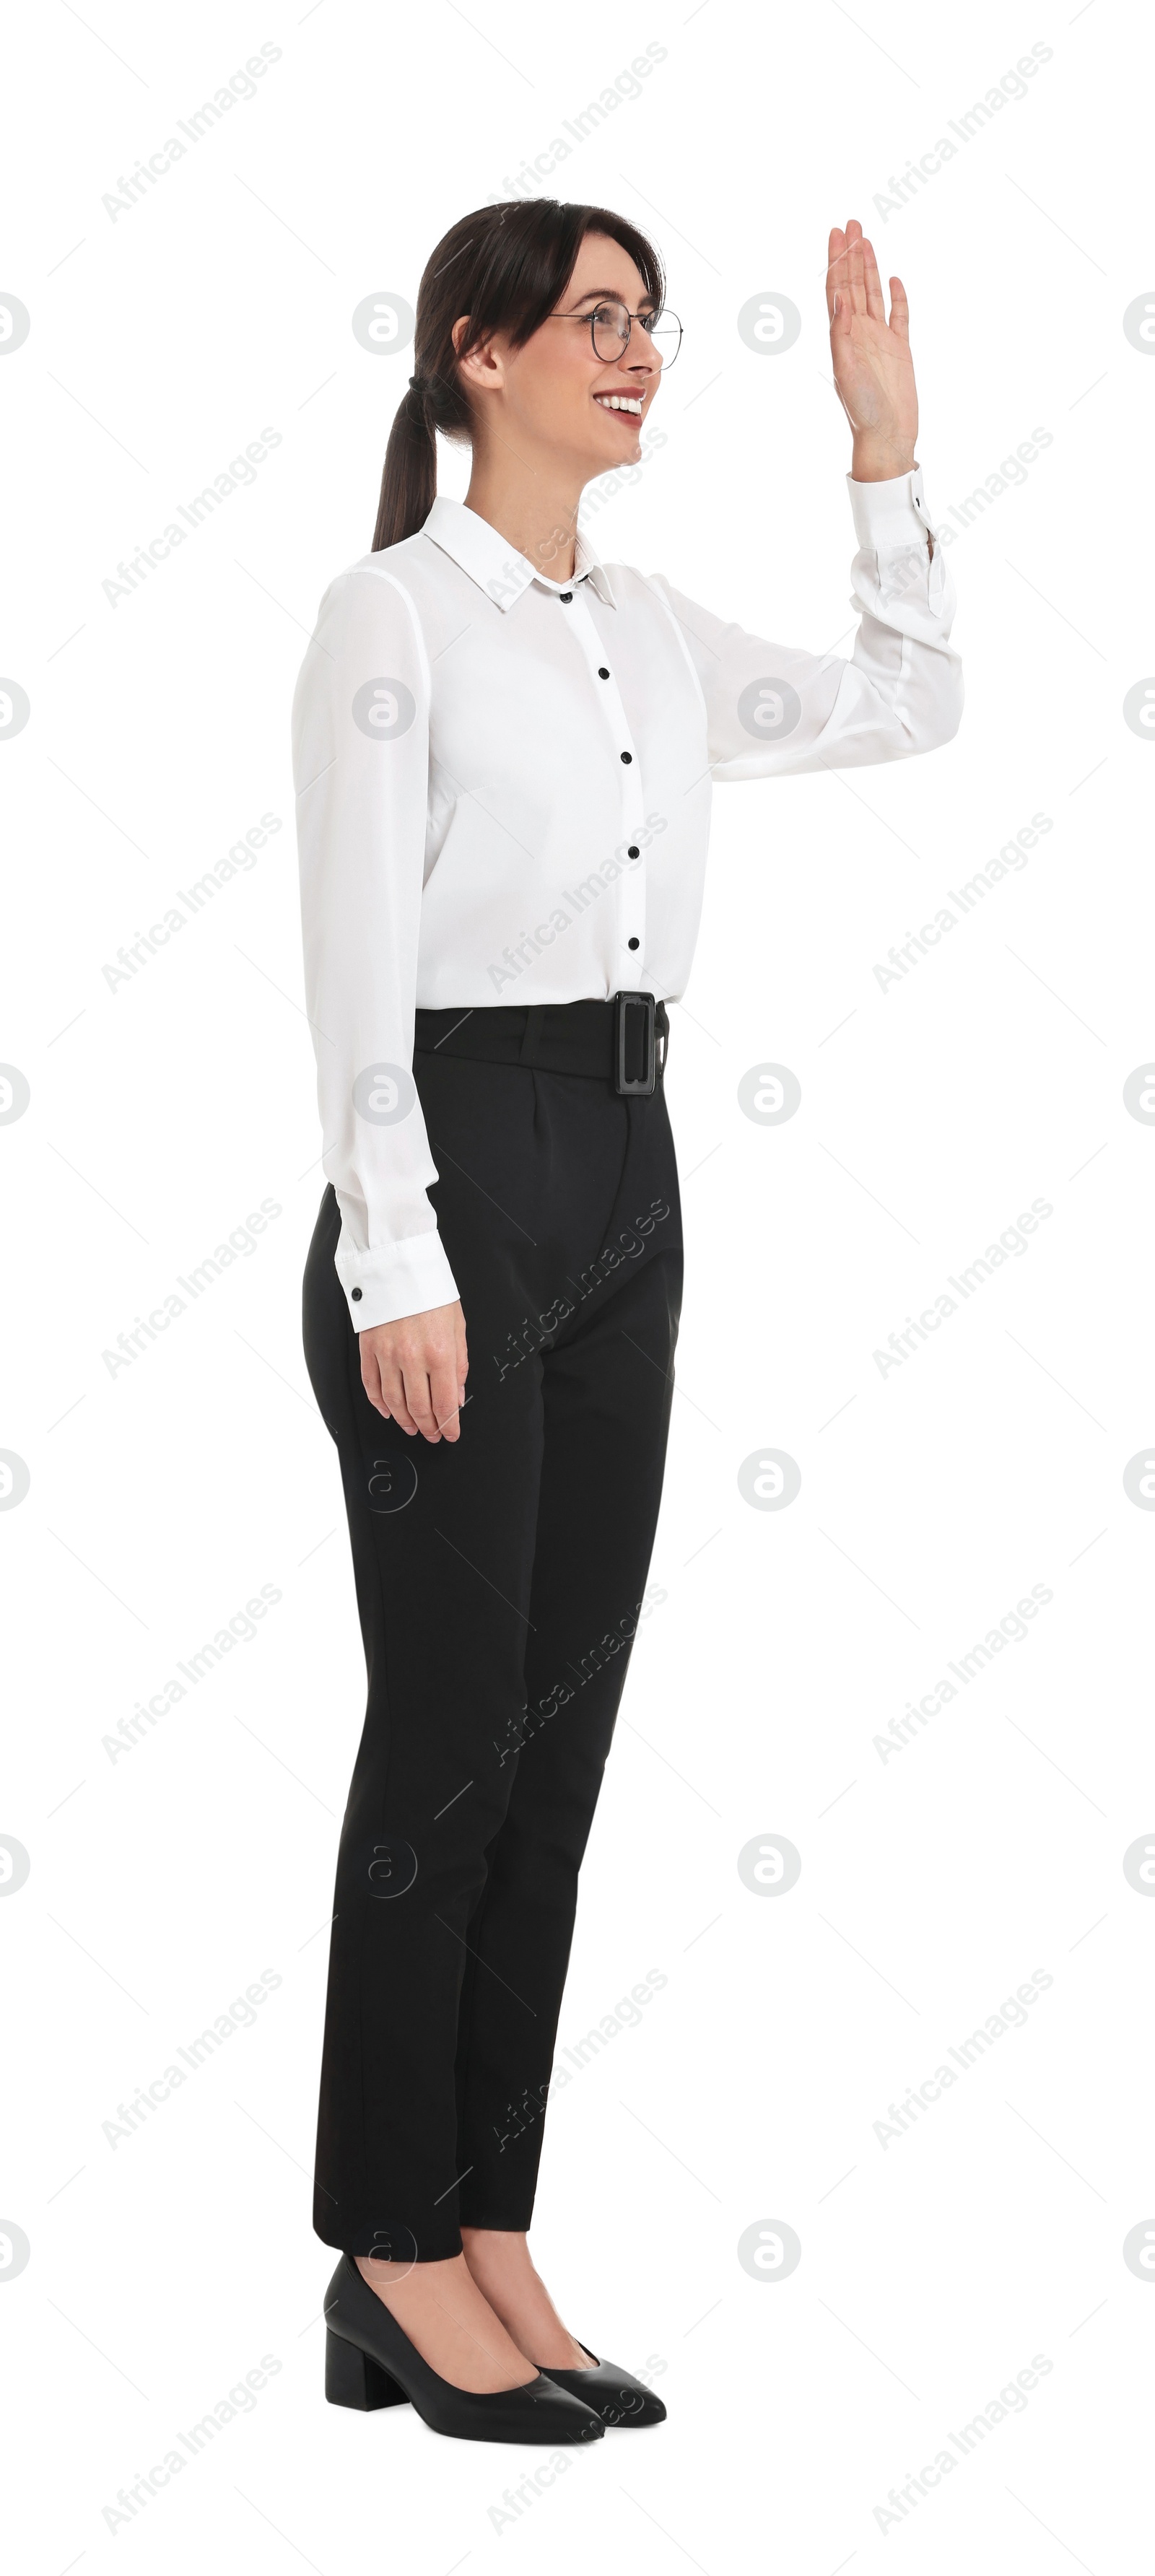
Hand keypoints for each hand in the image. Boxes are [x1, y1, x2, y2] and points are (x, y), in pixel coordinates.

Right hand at [359, 1299, 467, 1441]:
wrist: (400, 1267)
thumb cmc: (433, 1294)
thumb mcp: (458, 1327)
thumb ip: (459, 1365)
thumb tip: (457, 1398)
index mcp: (440, 1354)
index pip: (443, 1404)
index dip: (448, 1426)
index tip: (451, 1435)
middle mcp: (412, 1359)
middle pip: (418, 1408)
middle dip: (427, 1428)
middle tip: (432, 1435)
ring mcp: (387, 1355)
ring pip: (393, 1402)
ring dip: (404, 1420)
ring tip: (412, 1428)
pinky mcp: (368, 1349)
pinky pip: (371, 1385)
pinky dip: (379, 1403)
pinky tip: (388, 1411)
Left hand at [826, 218, 917, 480]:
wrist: (887, 437)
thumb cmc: (862, 411)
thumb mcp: (847, 369)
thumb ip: (841, 333)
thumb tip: (839, 297)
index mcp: (843, 336)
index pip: (838, 289)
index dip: (836, 261)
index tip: (836, 233)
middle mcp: (859, 333)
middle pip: (854, 284)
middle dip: (851, 254)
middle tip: (851, 223)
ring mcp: (880, 340)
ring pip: (874, 294)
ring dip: (870, 267)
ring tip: (866, 239)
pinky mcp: (901, 350)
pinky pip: (899, 316)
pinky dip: (897, 297)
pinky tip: (894, 279)